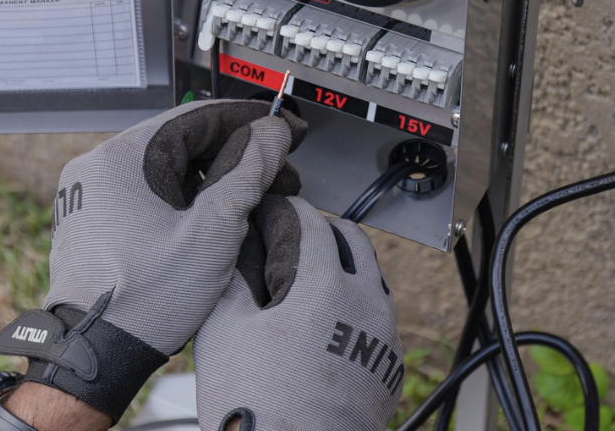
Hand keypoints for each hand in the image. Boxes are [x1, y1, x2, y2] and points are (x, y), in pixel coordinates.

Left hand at [0, 100, 306, 422]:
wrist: (95, 354)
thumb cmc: (145, 300)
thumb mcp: (213, 233)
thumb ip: (247, 174)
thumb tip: (272, 134)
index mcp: (121, 158)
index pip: (197, 117)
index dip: (249, 120)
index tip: (283, 128)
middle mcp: (99, 167)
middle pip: (183, 142)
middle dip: (236, 155)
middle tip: (280, 172)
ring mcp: (93, 194)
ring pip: (168, 168)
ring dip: (213, 178)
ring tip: (254, 199)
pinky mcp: (95, 219)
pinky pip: (149, 191)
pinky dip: (185, 197)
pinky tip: (217, 216)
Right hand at [194, 195, 402, 430]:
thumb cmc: (256, 406)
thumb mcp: (224, 331)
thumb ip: (232, 279)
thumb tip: (234, 250)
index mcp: (327, 286)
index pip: (311, 222)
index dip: (287, 208)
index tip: (272, 208)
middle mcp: (367, 304)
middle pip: (354, 240)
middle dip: (323, 229)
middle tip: (291, 236)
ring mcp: (384, 338)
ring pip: (372, 278)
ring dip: (345, 267)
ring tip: (310, 278)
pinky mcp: (389, 369)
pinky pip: (379, 320)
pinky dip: (356, 307)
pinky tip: (326, 323)